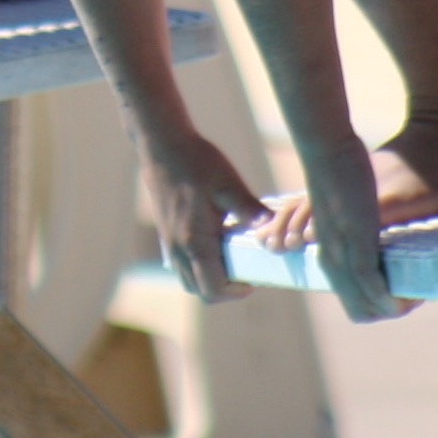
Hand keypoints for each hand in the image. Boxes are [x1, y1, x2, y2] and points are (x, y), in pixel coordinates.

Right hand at [136, 131, 266, 301]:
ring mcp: (169, 242)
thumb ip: (250, 209)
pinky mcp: (166, 234)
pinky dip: (198, 268)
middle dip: (224, 290)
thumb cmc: (196, 162)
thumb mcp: (228, 184)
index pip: (213, 288)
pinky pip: (181, 265)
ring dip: (210, 280)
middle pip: (200, 291)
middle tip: (245, 273)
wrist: (162, 145)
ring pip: (188, 280)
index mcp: (195, 241)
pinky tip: (214, 245)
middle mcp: (178, 247)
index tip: (254, 279)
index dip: (236, 291)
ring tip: (231, 260)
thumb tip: (274, 228)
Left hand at [284, 135, 405, 323]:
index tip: (402, 295)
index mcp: (329, 254)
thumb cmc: (337, 176)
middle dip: (388, 310)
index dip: (376, 305)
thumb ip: (350, 225)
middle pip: (358, 309)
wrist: (326, 150)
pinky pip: (368, 280)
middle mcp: (331, 259)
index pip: (351, 301)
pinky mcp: (355, 239)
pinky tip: (405, 296)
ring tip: (415, 298)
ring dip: (392, 306)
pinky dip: (386, 295)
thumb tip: (372, 229)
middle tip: (413, 298)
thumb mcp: (341, 212)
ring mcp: (341, 251)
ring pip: (363, 301)